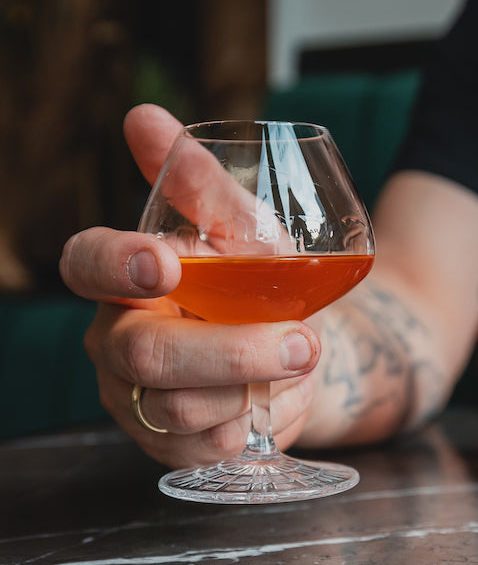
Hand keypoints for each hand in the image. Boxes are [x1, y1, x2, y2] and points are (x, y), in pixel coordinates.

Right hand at [59, 105, 320, 468]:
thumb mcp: (243, 230)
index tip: (165, 263)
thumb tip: (141, 116)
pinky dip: (250, 423)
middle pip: (145, 353)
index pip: (86, 264)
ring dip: (253, 387)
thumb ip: (198, 183)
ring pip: (177, 407)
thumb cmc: (258, 284)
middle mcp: (114, 338)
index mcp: (123, 276)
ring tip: (300, 361)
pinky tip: (267, 401)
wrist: (297, 354)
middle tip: (304, 342)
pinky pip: (201, 448)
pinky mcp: (164, 445)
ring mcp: (134, 397)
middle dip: (232, 351)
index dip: (116, 264)